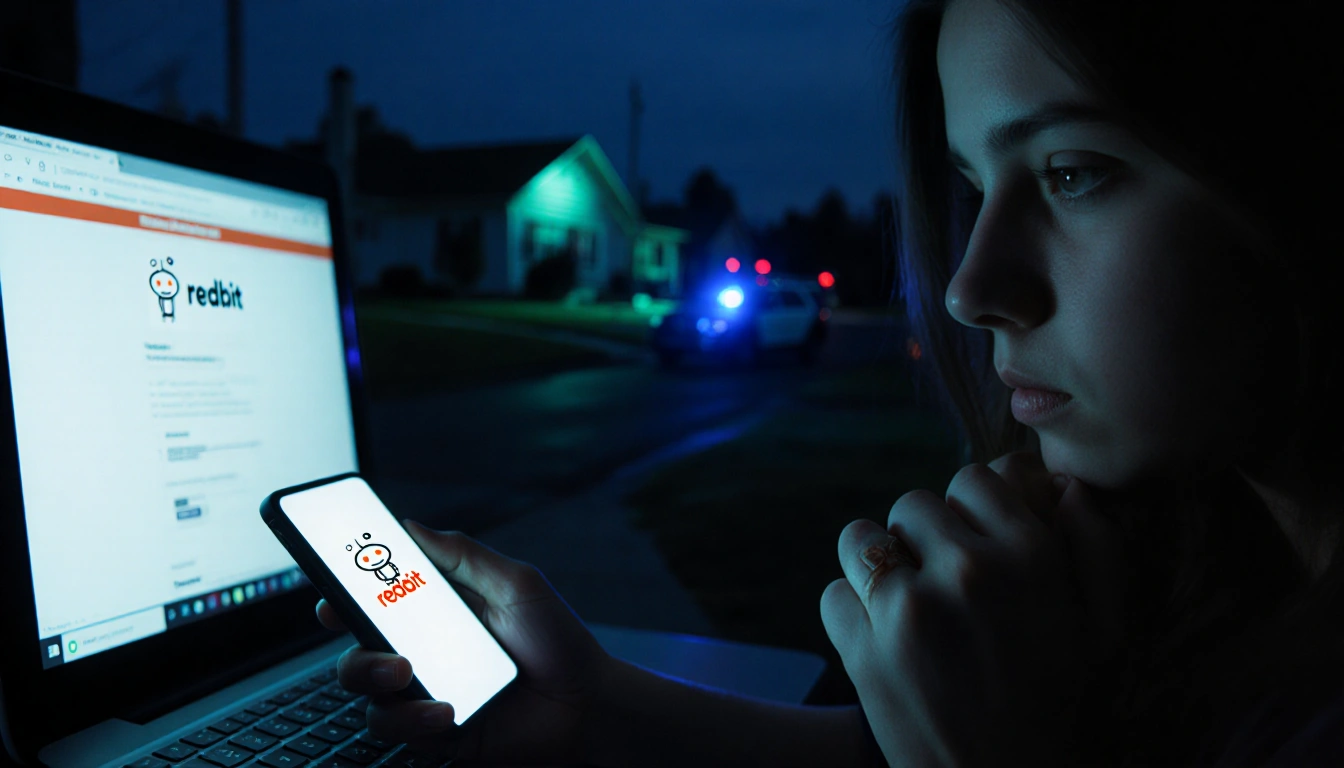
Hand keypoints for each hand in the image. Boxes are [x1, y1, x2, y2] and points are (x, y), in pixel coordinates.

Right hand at [316, 520, 612, 763]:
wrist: (588, 704)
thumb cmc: (557, 641)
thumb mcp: (516, 584)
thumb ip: (464, 555)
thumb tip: (410, 526)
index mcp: (435, 611)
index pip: (374, 599)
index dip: (341, 590)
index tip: (328, 585)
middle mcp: (422, 651)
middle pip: (355, 644)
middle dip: (348, 636)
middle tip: (361, 630)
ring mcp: (425, 691)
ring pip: (364, 687)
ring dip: (373, 676)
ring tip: (407, 673)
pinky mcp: (434, 731)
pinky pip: (395, 726)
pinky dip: (411, 718)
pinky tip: (445, 710)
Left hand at [819, 451, 1126, 766]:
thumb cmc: (1062, 708)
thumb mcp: (1103, 629)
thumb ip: (1094, 547)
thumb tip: (1062, 486)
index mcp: (1030, 558)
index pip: (974, 479)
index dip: (970, 511)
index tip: (975, 545)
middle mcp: (968, 572)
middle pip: (912, 505)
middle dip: (923, 540)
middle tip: (943, 586)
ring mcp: (909, 610)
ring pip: (860, 539)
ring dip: (876, 566)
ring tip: (905, 606)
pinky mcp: (863, 649)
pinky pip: (833, 594)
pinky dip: (852, 615)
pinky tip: (885, 644)